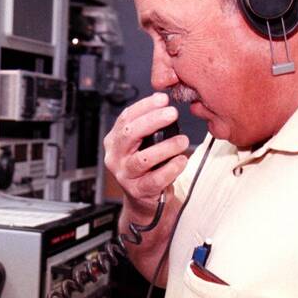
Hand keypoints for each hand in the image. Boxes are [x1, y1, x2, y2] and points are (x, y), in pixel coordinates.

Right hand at [103, 92, 189, 220]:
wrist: (142, 198)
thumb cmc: (145, 167)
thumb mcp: (140, 144)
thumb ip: (147, 127)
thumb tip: (164, 104)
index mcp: (114, 141)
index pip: (125, 118)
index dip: (144, 107)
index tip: (163, 99)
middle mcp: (115, 157)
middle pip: (129, 134)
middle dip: (152, 121)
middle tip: (172, 113)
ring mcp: (124, 175)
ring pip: (142, 159)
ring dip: (165, 147)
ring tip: (183, 141)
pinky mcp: (137, 191)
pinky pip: (155, 179)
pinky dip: (170, 169)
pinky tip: (181, 161)